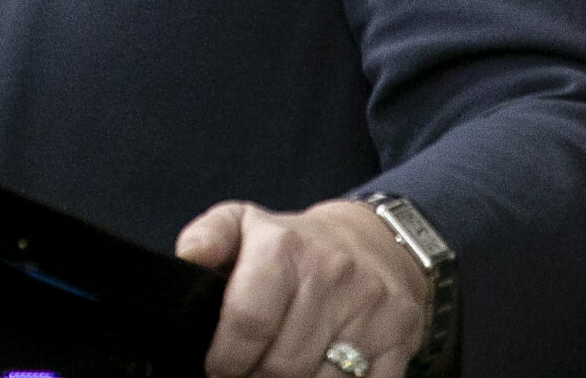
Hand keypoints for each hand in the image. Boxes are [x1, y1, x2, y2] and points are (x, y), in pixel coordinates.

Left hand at [176, 198, 427, 377]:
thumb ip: (208, 235)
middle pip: (282, 363)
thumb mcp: (244, 223)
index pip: (248, 321)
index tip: (217, 366)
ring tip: (275, 373)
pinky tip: (313, 375)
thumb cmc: (295, 244)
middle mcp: (330, 276)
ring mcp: (369, 312)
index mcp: (284, 248)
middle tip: (245, 373)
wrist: (375, 242)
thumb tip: (187, 257)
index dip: (225, 358)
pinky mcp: (398, 343)